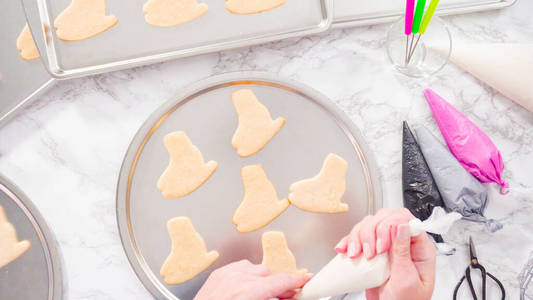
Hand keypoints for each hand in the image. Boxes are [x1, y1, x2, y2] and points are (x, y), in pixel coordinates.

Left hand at [194, 260, 310, 299]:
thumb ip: (275, 299)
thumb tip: (289, 296)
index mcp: (249, 293)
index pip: (281, 281)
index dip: (297, 280)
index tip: (307, 279)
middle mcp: (237, 279)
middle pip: (269, 274)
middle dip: (278, 285)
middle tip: (285, 296)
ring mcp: (226, 274)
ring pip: (255, 269)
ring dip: (261, 281)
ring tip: (261, 295)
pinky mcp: (218, 273)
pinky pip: (240, 268)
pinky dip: (247, 276)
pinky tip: (246, 289)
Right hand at [334, 208, 435, 299]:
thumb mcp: (406, 280)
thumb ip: (404, 253)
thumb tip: (403, 226)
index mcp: (419, 248)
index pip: (405, 219)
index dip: (390, 226)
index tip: (382, 247)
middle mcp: (403, 243)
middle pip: (384, 218)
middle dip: (371, 233)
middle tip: (370, 254)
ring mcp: (386, 246)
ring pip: (369, 224)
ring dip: (358, 237)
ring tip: (356, 255)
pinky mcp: (372, 251)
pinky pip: (358, 236)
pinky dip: (348, 241)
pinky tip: (345, 250)